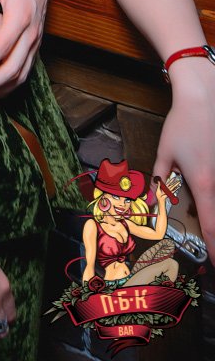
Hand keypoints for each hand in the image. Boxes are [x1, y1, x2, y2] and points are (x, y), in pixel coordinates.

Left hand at [152, 59, 214, 262]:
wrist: (204, 97)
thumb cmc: (183, 124)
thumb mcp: (165, 152)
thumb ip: (160, 180)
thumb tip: (153, 202)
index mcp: (204, 184)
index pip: (212, 226)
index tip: (214, 265)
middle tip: (213, 253)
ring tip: (210, 229)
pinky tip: (211, 202)